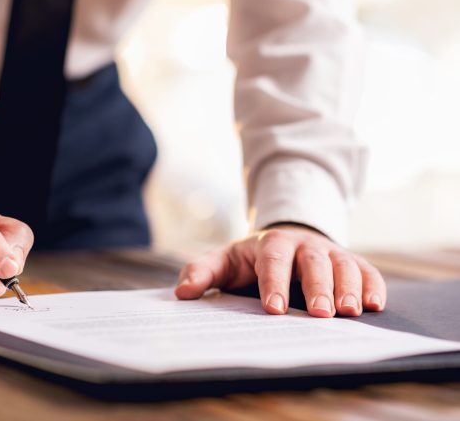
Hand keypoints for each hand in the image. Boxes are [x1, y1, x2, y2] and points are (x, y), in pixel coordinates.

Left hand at [175, 225, 385, 316]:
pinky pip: (368, 270)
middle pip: (314, 262)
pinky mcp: (352, 262)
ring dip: (348, 287)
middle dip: (317, 287)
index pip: (273, 261)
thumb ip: (203, 271)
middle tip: (320, 314)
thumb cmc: (252, 259)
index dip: (274, 283)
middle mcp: (305, 245)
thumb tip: (182, 293)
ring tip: (350, 312)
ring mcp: (331, 252)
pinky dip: (373, 286)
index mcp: (272, 244)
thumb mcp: (225, 261)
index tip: (273, 309)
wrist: (286, 241)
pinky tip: (374, 305)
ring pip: (344, 265)